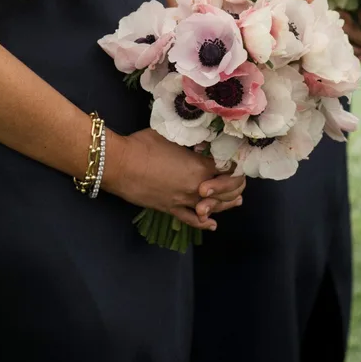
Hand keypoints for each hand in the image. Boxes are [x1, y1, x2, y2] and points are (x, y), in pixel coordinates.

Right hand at [103, 128, 244, 230]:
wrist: (120, 164)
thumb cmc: (145, 145)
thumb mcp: (173, 137)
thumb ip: (191, 141)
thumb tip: (203, 141)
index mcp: (200, 167)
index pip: (229, 170)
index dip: (236, 166)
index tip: (237, 162)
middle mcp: (196, 187)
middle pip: (226, 191)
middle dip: (236, 187)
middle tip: (240, 182)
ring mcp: (183, 201)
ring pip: (213, 207)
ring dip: (227, 204)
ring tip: (236, 202)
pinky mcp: (170, 209)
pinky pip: (191, 220)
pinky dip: (203, 223)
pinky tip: (211, 224)